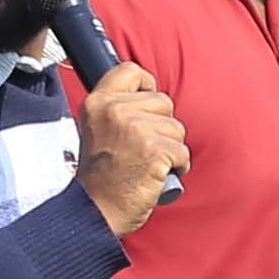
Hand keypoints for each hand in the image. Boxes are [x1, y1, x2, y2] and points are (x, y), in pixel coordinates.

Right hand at [73, 59, 187, 232]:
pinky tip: (157, 175)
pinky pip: (183, 152)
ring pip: (176, 128)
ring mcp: (135, 128)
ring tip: (147, 164)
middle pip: (163, 101)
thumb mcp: (98, 130)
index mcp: (98, 102)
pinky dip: (178, 167)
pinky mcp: (154, 149)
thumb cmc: (102, 175)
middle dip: (162, 126)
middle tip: (142, 149)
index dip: (147, 86)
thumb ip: (119, 109)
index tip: (147, 107)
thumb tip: (150, 95)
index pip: (131, 70)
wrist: (95, 208)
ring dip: (170, 148)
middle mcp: (114, 110)